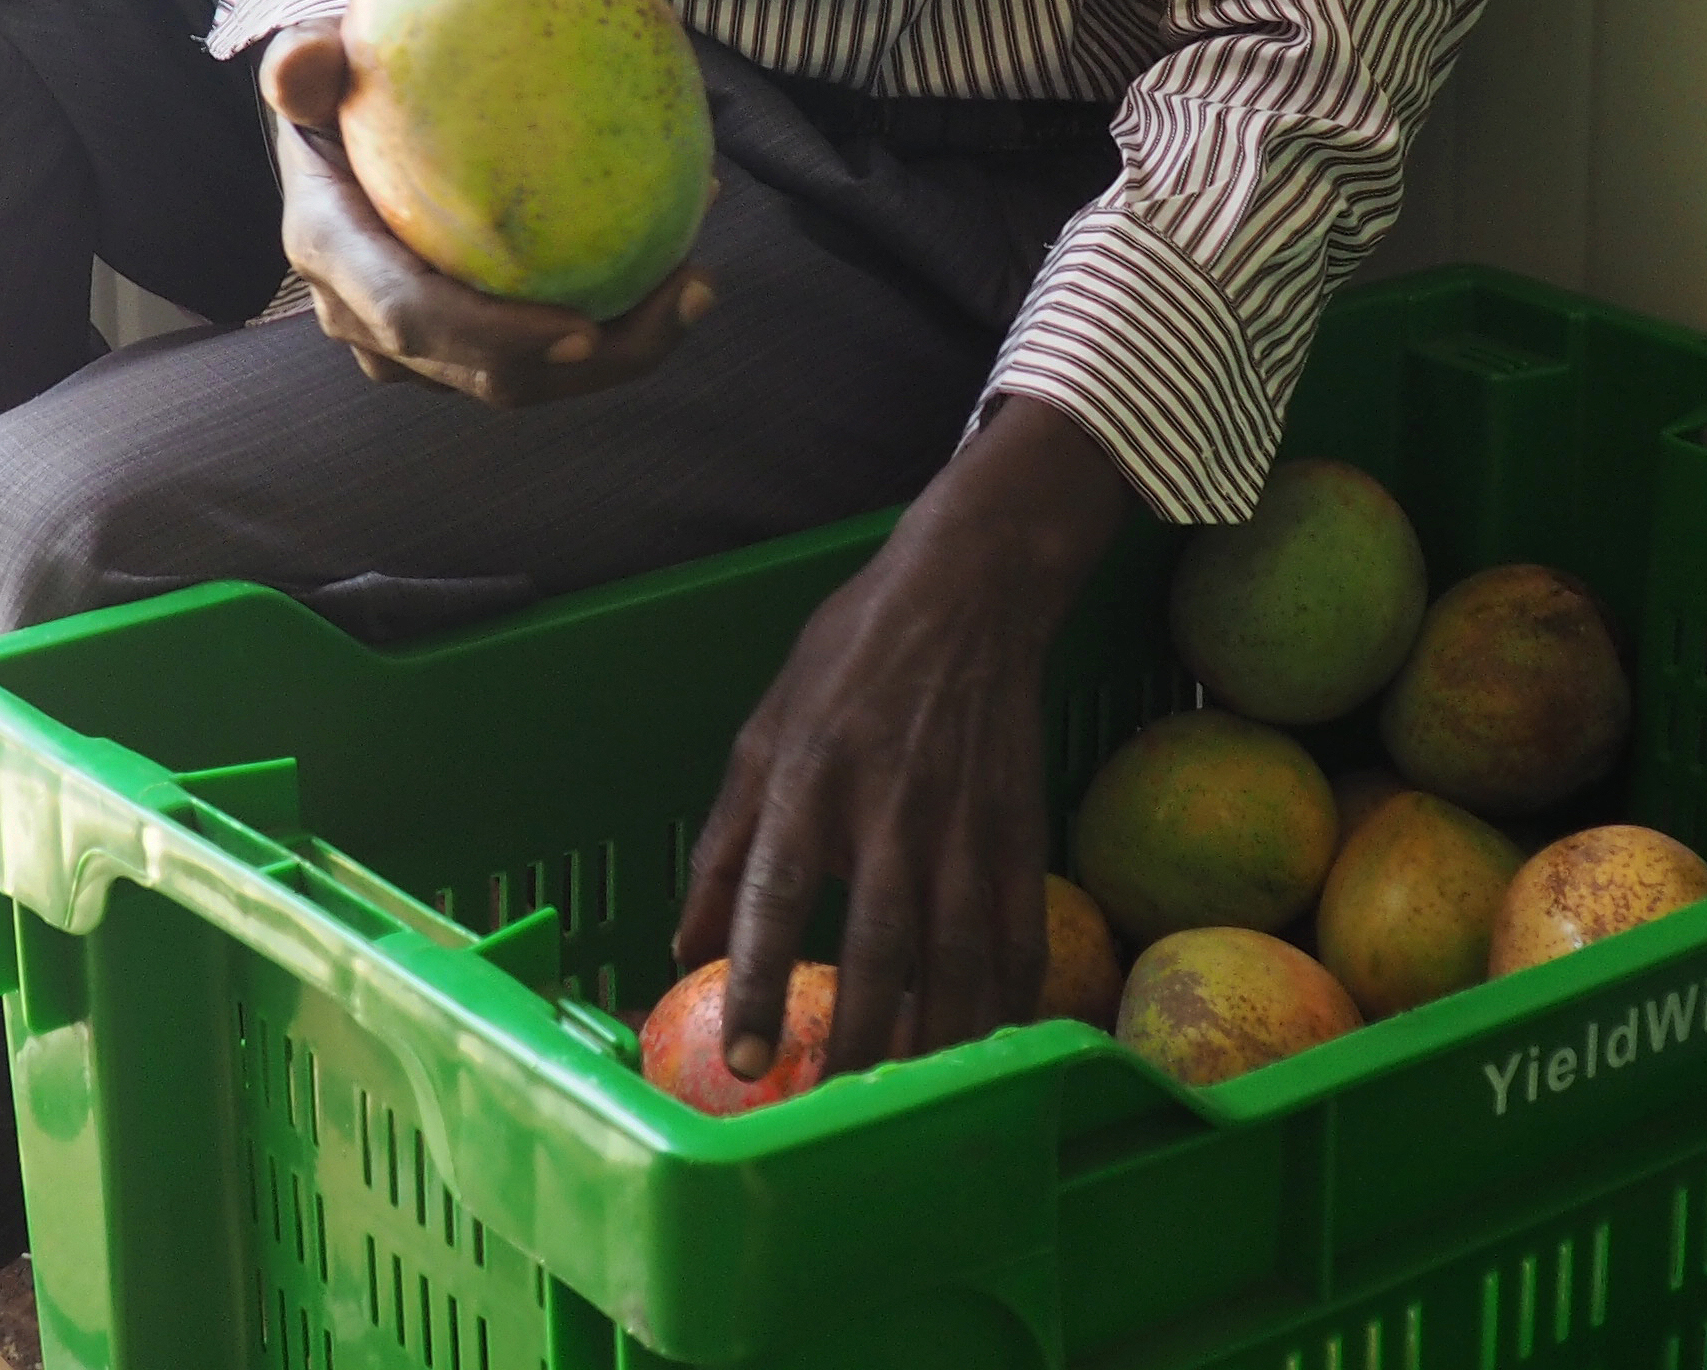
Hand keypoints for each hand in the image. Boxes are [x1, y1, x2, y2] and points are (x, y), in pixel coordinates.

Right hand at [258, 24, 713, 404]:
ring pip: (530, 378)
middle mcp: (368, 318)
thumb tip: (303, 62)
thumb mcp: (315, 53)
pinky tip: (683, 269)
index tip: (582, 328)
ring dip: (624, 347)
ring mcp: (419, 344)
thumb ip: (304, 59)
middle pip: (489, 375)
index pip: (412, 317)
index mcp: (331, 251)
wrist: (340, 117)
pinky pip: (546, 351)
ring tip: (698, 286)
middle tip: (685, 296)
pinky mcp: (466, 341)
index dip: (492, 338)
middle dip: (595, 360)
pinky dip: (618, 321)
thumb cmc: (341, 73)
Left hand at [674, 391, 1131, 1078]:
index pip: (776, 901)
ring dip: (934, 1043)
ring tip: (908, 1103)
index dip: (760, 986)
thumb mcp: (762, 733)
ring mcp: (964, 827)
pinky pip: (1018, 937)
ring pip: (956, 961)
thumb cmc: (847, 661)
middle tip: (835, 1112)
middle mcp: (889, 814)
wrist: (968, 595)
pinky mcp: (1021, 833)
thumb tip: (684, 948)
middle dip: (857, 1042)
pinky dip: (1006, 1003)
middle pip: (878, 952)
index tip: (747, 1063)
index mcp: (809, 784)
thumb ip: (723, 847)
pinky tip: (987, 1049)